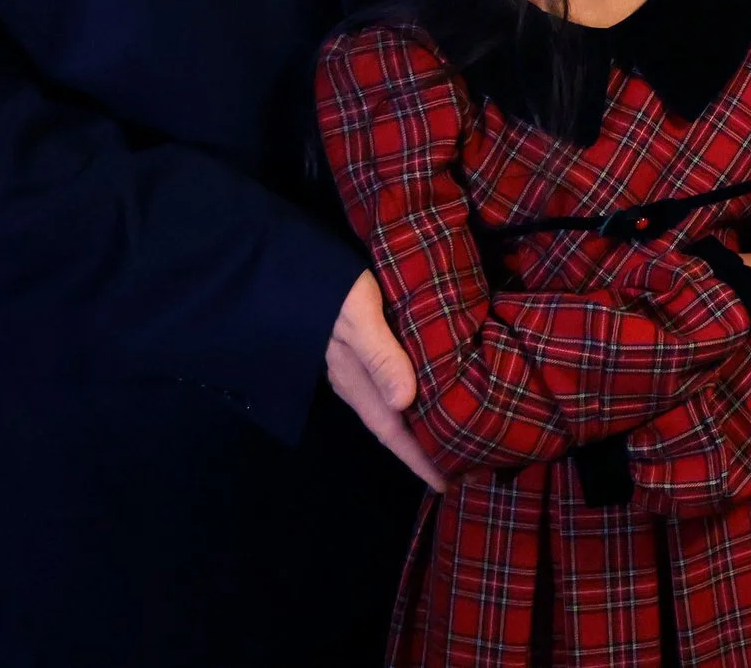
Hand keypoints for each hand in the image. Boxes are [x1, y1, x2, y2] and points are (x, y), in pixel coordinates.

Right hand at [328, 272, 445, 492]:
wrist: (289, 266)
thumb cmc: (328, 288)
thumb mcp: (358, 315)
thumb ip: (381, 355)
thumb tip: (405, 402)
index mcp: (356, 380)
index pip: (392, 431)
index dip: (418, 459)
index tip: (446, 484)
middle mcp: (355, 382)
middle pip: (393, 426)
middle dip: (422, 449)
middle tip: (461, 465)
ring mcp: (353, 367)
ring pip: (390, 408)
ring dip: (417, 425)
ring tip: (450, 436)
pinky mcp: (357, 349)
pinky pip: (388, 385)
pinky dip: (409, 398)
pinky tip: (425, 393)